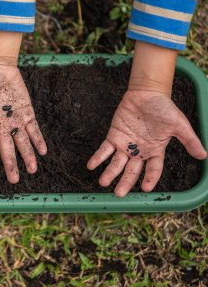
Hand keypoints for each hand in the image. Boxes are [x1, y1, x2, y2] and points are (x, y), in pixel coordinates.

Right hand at [0, 64, 46, 182]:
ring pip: (22, 142)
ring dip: (27, 155)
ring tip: (32, 170)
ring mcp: (15, 120)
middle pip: (7, 149)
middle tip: (14, 180)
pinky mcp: (26, 113)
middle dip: (11, 164)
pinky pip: (33, 129)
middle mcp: (2, 125)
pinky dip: (37, 140)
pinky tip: (42, 151)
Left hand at [87, 90, 206, 196]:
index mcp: (155, 151)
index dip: (149, 179)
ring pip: (116, 163)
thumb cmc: (164, 108)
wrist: (146, 93)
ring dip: (110, 173)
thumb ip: (189, 140)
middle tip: (119, 194)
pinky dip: (98, 157)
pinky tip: (91, 165)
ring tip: (103, 182)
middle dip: (125, 182)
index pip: (153, 169)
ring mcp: (125, 145)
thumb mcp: (179, 124)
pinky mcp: (114, 136)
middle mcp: (139, 152)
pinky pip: (104, 149)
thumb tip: (204, 156)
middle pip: (132, 171)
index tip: (146, 189)